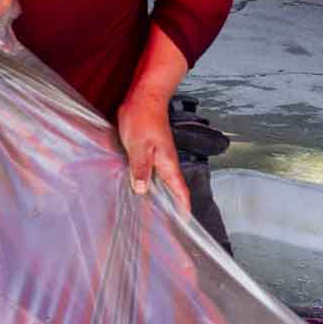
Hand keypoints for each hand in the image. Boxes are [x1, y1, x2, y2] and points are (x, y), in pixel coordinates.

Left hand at [116, 91, 191, 213]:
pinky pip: (150, 172)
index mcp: (167, 163)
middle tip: (164, 227)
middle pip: (172, 190)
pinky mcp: (149, 151)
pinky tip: (137, 189)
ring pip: (160, 182)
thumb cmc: (143, 117)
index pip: (180, 190)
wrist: (144, 95)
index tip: (185, 225)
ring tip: (150, 214)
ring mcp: (158, 156)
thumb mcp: (138, 145)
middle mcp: (166, 162)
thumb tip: (143, 191)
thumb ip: (141, 168)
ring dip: (158, 196)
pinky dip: (147, 183)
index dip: (184, 208)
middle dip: (171, 208)